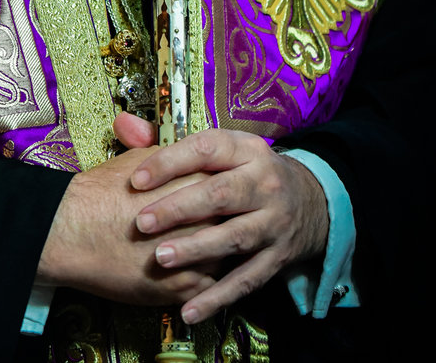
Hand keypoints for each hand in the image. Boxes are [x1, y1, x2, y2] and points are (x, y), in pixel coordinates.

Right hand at [35, 123, 218, 307]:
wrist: (75, 229)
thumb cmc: (104, 190)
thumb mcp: (139, 157)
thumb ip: (168, 152)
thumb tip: (176, 140)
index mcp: (198, 180)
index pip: (230, 187)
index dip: (227, 192)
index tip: (225, 195)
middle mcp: (205, 217)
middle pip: (233, 222)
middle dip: (229, 224)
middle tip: (222, 223)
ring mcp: (197, 254)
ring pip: (226, 256)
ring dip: (219, 254)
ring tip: (207, 249)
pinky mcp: (184, 286)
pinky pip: (209, 287)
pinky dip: (203, 281)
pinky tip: (190, 270)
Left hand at [123, 122, 328, 324]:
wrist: (311, 201)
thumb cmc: (247, 172)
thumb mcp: (222, 148)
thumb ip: (169, 142)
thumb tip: (123, 126)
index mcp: (246, 150)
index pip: (206, 149)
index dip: (170, 163)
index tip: (136, 180)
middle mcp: (265, 183)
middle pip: (220, 194)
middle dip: (179, 209)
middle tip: (143, 223)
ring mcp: (274, 223)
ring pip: (234, 238)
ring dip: (196, 250)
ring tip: (161, 258)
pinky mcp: (278, 258)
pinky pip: (247, 280)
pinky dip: (218, 297)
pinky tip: (189, 309)